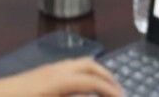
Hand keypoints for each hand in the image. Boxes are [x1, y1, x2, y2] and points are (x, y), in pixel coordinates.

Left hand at [0, 58, 122, 96]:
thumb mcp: (49, 96)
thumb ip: (71, 95)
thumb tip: (86, 93)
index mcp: (56, 80)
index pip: (91, 81)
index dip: (110, 90)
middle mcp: (53, 69)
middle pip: (88, 65)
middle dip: (108, 78)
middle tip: (120, 93)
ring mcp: (44, 69)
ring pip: (78, 64)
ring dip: (96, 74)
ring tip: (106, 90)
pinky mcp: (38, 74)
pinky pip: (68, 69)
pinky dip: (82, 75)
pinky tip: (82, 91)